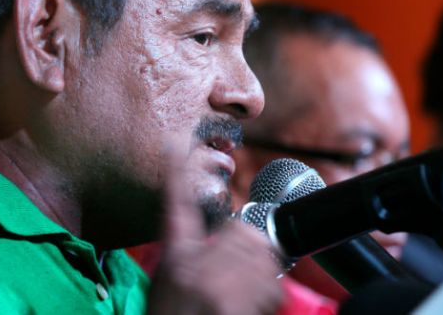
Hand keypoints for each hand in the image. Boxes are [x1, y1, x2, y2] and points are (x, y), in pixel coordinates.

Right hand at [146, 142, 283, 314]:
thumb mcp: (171, 286)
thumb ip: (193, 260)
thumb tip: (231, 243)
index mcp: (173, 260)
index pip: (174, 208)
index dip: (174, 174)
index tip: (174, 145)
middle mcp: (190, 267)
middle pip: (244, 233)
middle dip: (251, 254)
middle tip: (238, 280)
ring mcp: (212, 286)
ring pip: (264, 259)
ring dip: (264, 278)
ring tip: (241, 299)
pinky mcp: (229, 305)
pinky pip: (271, 288)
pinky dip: (268, 300)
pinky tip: (247, 312)